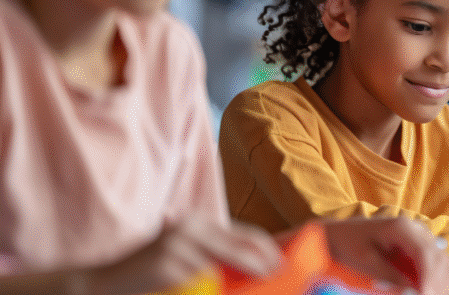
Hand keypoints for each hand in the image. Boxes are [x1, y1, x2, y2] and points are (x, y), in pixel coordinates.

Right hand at [88, 216, 280, 294]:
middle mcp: (191, 228)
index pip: (247, 235)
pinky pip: (206, 279)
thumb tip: (256, 270)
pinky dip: (222, 288)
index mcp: (198, 224)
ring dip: (251, 278)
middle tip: (283, 279)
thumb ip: (214, 260)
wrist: (99, 285)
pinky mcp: (170, 265)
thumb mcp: (183, 260)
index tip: (285, 268)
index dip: (270, 252)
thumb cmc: (146, 276)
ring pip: (231, 262)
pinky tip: (230, 291)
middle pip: (245, 245)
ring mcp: (180, 245)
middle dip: (267, 265)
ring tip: (267, 285)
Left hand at [321, 217, 448, 294]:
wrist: (342, 233)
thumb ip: (390, 275)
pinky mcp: (421, 245)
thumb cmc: (349, 244)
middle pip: (440, 257)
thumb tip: (413, 290)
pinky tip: (427, 290)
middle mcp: (416, 228)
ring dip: (440, 283)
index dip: (429, 277)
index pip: (425, 252)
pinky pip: (439, 263)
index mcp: (402, 227)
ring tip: (425, 294)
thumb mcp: (365, 261)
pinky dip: (438, 279)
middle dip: (437, 283)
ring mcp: (421, 236)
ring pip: (444, 261)